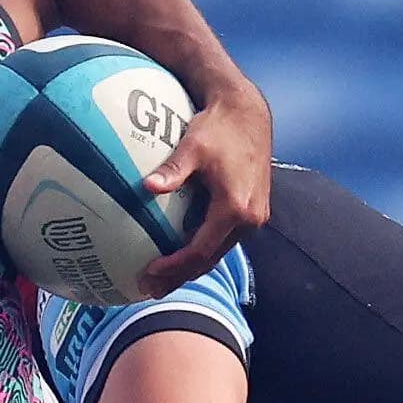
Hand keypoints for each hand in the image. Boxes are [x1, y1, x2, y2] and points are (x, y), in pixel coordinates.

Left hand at [137, 80, 272, 297]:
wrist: (249, 113)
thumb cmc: (219, 127)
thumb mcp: (193, 147)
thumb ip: (173, 169)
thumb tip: (147, 186)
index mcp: (235, 208)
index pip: (200, 250)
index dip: (174, 266)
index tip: (149, 273)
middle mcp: (250, 219)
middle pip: (210, 260)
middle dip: (179, 277)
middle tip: (150, 289)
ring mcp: (255, 217)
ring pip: (218, 253)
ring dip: (191, 268)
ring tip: (163, 281)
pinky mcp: (254, 212)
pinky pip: (225, 240)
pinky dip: (204, 252)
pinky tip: (183, 256)